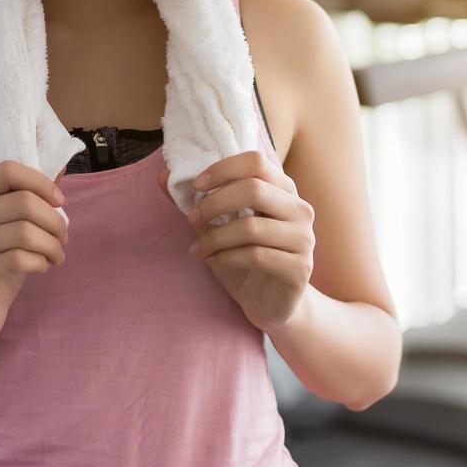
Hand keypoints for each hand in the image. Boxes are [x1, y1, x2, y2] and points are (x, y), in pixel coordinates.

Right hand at [0, 160, 69, 350]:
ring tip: (57, 255)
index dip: (41, 183)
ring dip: (52, 245)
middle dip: (54, 220)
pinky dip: (40, 262)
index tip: (60, 202)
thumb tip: (61, 168)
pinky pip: (17, 260)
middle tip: (63, 238)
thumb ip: (29, 198)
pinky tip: (42, 267)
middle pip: (22, 202)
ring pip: (23, 232)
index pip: (7, 171)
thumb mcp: (11, 225)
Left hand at [162, 152, 314, 331]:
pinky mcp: (299, 268)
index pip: (256, 162)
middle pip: (254, 189)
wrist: (273, 304)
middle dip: (214, 204)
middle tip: (191, 220)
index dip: (223, 169)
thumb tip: (162, 176)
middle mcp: (300, 210)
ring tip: (198, 248)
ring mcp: (303, 239)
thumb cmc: (246, 260)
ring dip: (215, 237)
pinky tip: (213, 262)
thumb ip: (196, 201)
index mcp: (284, 190)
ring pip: (251, 227)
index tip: (196, 186)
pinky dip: (226, 258)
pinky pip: (257, 256)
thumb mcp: (220, 227)